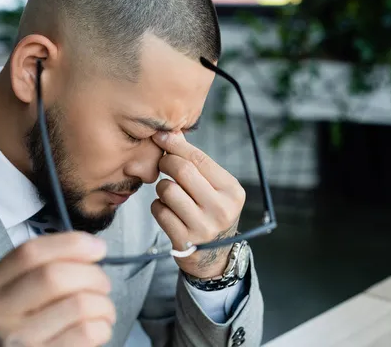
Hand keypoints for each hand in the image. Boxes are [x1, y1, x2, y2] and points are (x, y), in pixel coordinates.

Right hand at [0, 232, 114, 346]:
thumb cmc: (11, 331)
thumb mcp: (6, 297)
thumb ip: (36, 271)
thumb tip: (88, 251)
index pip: (31, 252)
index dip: (72, 244)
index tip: (97, 247)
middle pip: (55, 276)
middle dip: (92, 275)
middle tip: (102, 284)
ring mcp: (17, 341)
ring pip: (79, 304)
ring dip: (103, 304)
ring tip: (102, 310)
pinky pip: (87, 333)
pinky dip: (102, 327)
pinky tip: (97, 329)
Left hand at [151, 131, 245, 278]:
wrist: (214, 257)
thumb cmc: (211, 212)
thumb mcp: (214, 188)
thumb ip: (196, 161)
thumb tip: (173, 132)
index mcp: (232, 191)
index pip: (200, 159)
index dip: (177, 145)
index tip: (162, 136)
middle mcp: (221, 209)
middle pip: (182, 170)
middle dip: (167, 162)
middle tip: (163, 163)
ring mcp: (203, 227)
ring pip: (168, 190)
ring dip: (162, 188)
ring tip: (169, 193)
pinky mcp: (184, 241)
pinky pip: (159, 211)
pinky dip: (158, 206)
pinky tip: (167, 210)